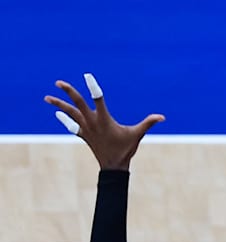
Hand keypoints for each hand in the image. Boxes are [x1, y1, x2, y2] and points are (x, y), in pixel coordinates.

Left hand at [44, 74, 164, 169]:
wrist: (113, 166)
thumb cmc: (126, 149)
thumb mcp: (137, 134)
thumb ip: (148, 123)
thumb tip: (162, 117)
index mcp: (104, 119)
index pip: (97, 98)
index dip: (92, 86)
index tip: (87, 75)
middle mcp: (92, 122)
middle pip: (77, 103)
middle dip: (68, 92)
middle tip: (58, 82)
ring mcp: (86, 129)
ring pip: (70, 113)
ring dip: (58, 104)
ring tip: (47, 97)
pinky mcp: (84, 135)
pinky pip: (71, 125)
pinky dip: (65, 119)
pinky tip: (57, 113)